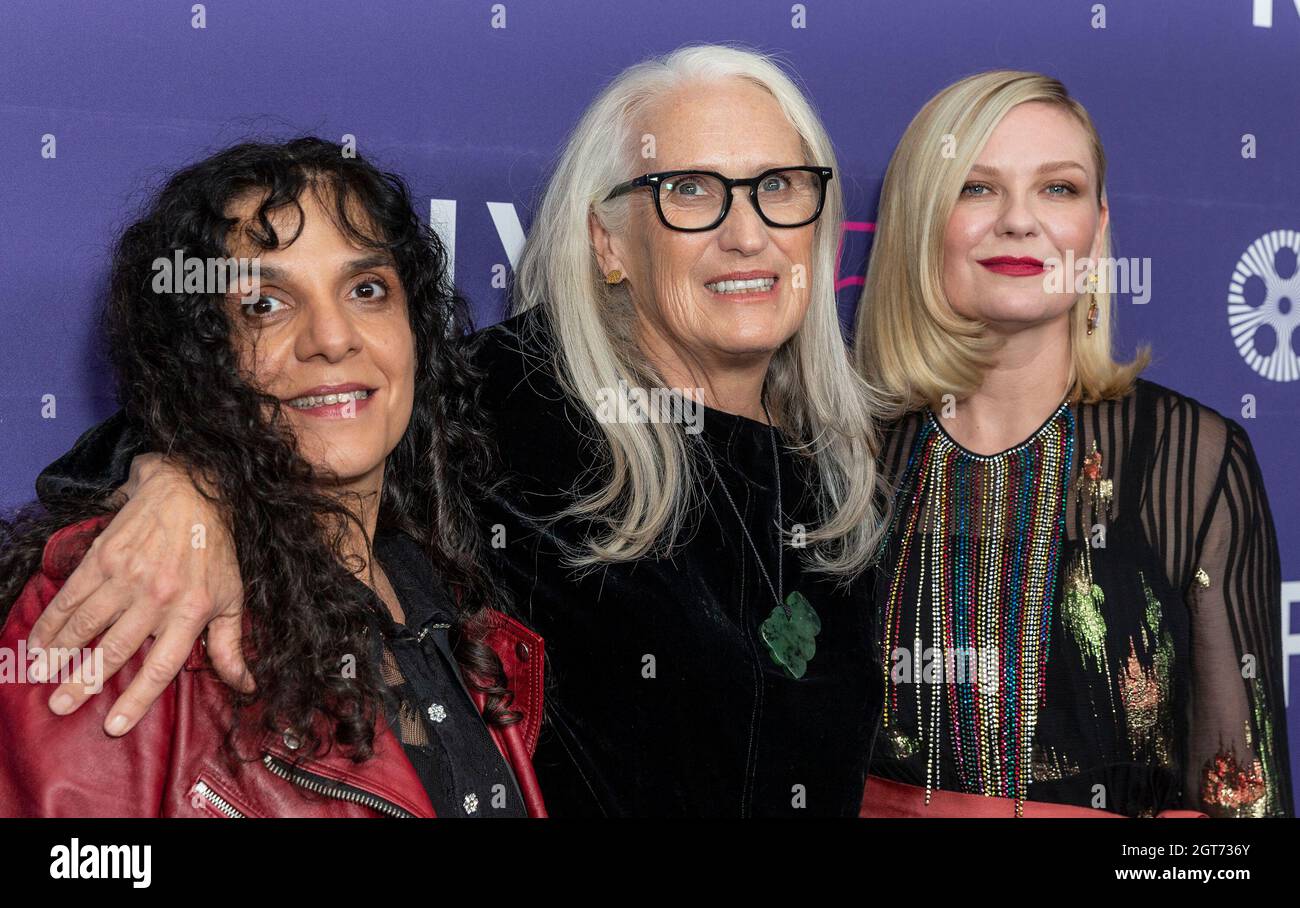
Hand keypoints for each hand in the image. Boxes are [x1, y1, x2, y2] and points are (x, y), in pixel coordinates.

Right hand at [28, 453, 250, 734]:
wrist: (192, 492)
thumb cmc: (215, 551)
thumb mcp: (233, 598)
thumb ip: (230, 645)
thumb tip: (245, 685)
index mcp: (191, 611)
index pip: (160, 665)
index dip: (137, 698)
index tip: (114, 725)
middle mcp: (156, 597)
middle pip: (114, 650)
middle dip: (83, 682)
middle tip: (61, 706)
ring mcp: (126, 576)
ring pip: (86, 624)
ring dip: (60, 654)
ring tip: (42, 678)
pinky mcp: (103, 558)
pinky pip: (72, 596)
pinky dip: (52, 620)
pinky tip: (38, 640)